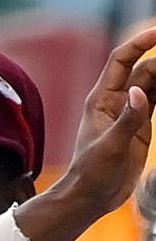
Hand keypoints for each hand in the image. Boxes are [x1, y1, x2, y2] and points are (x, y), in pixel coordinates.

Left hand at [15, 27, 155, 240]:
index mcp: (101, 100)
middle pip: (144, 69)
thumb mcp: (110, 147)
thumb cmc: (92, 173)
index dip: (140, 43)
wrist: (91, 197)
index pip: (121, 60)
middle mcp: (115, 101)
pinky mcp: (141, 127)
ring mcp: (129, 113)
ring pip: (155, 84)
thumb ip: (127, 120)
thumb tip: (139, 91)